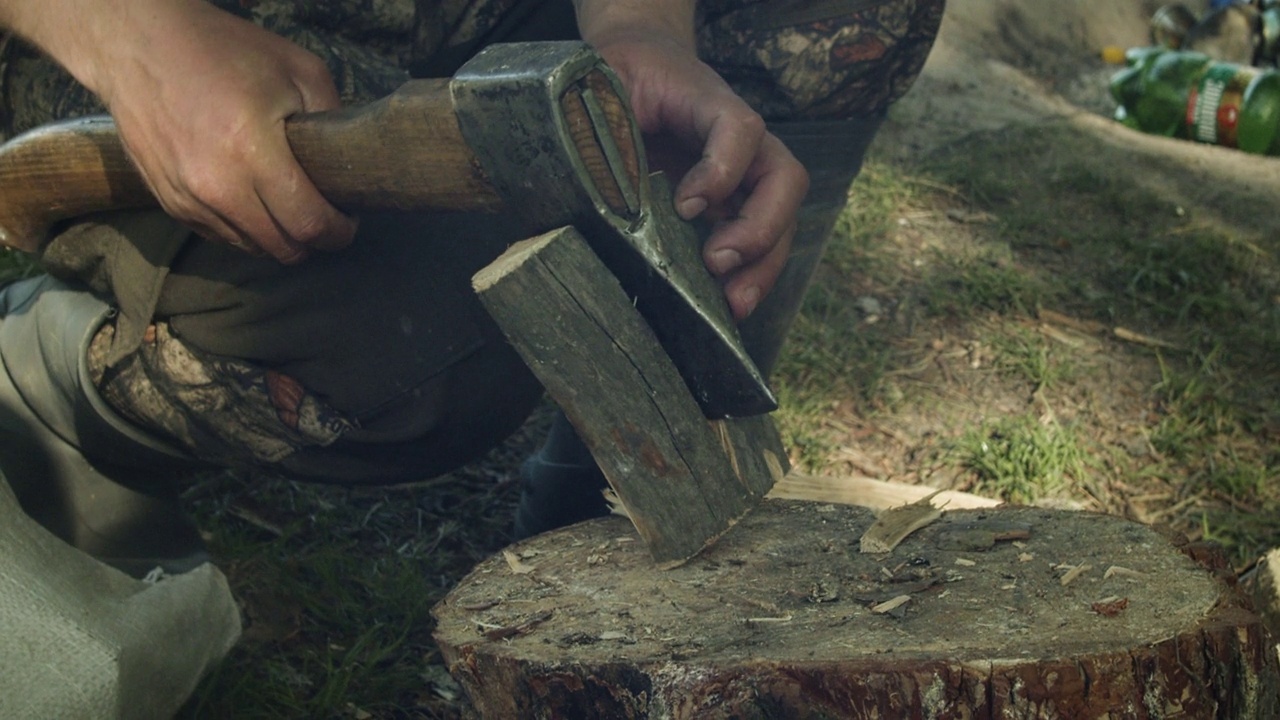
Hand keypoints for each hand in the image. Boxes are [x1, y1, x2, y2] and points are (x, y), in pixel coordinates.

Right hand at [65, 0, 356, 262]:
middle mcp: (216, 185)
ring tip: (290, 209)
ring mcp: (188, 198)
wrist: (139, 45)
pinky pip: (221, 236)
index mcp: (251, 151)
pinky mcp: (169, 203)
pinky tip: (254, 201)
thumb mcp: (297, 70)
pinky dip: (245, 229)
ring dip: (278, 238)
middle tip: (325, 217)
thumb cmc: (224, 51)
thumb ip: (331, 117)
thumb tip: (348, 163)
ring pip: (252, 248)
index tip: (348, 220)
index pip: (308, 223)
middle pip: (282, 248)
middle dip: (313, 240)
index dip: (338, 231)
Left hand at [580, 23, 807, 319]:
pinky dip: (747, 274)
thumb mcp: (599, 87)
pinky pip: (756, 239)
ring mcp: (740, 172)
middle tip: (717, 264)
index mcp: (703, 98)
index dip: (722, 168)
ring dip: (762, 265)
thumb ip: (602, 127)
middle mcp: (738, 138)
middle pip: (782, 178)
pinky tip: (724, 306)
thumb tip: (592, 183)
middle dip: (759, 229)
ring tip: (732, 306)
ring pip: (780, 217)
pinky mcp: (729, 203)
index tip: (685, 206)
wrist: (632, 63)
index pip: (739, 127)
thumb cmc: (613, 75)